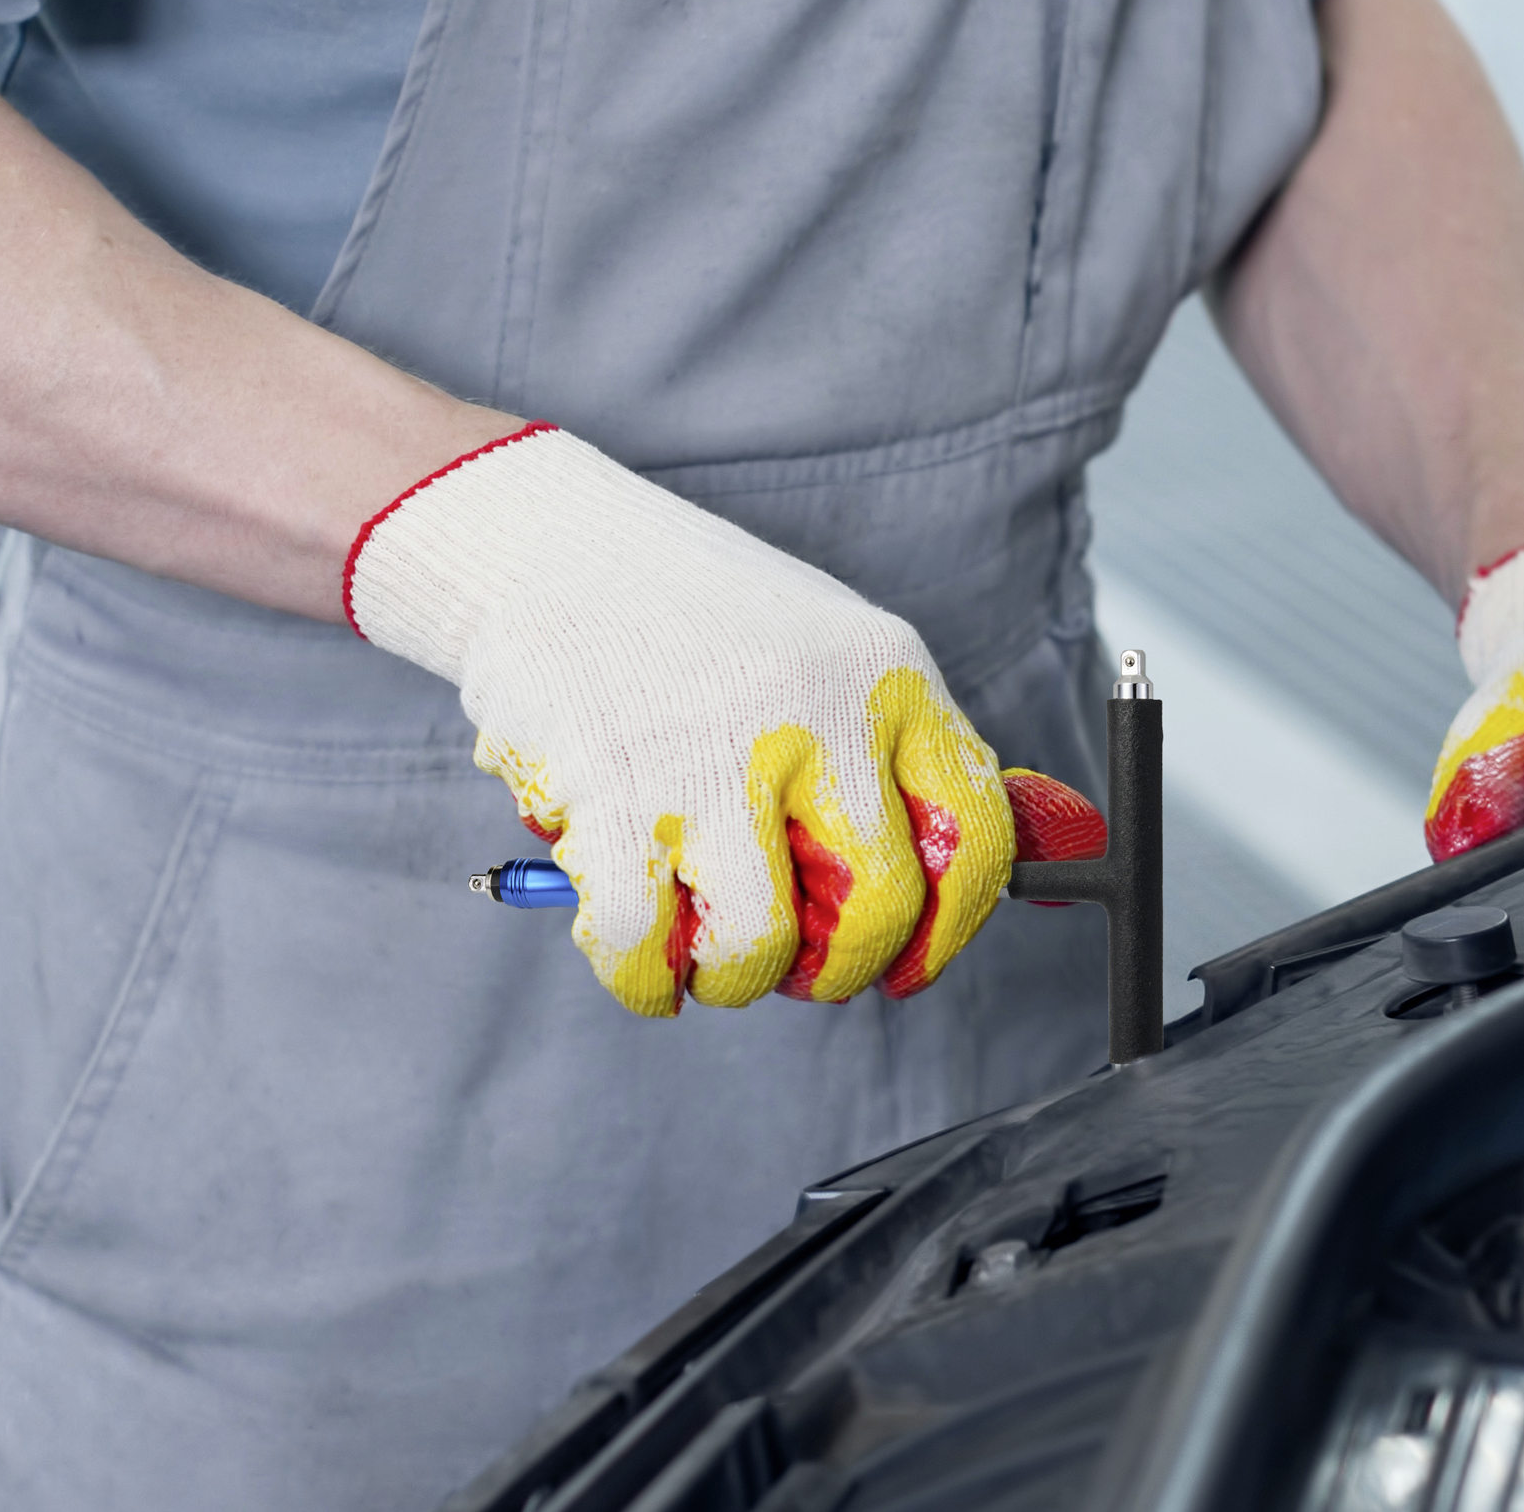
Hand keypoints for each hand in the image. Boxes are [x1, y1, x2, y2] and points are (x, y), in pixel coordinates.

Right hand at [346, 425, 1018, 1015]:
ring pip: (760, 944)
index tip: (908, 964)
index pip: (974, 833)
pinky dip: (644, 978)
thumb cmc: (693, 618)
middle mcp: (816, 714)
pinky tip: (641, 957)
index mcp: (886, 675)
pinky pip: (645, 944)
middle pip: (880, 903)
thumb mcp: (824, 652)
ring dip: (734, 978)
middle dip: (840, 969)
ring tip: (706, 953)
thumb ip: (887, 756)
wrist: (549, 545)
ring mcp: (714, 756)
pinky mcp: (614, 793)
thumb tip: (969, 880)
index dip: (951, 926)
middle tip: (798, 968)